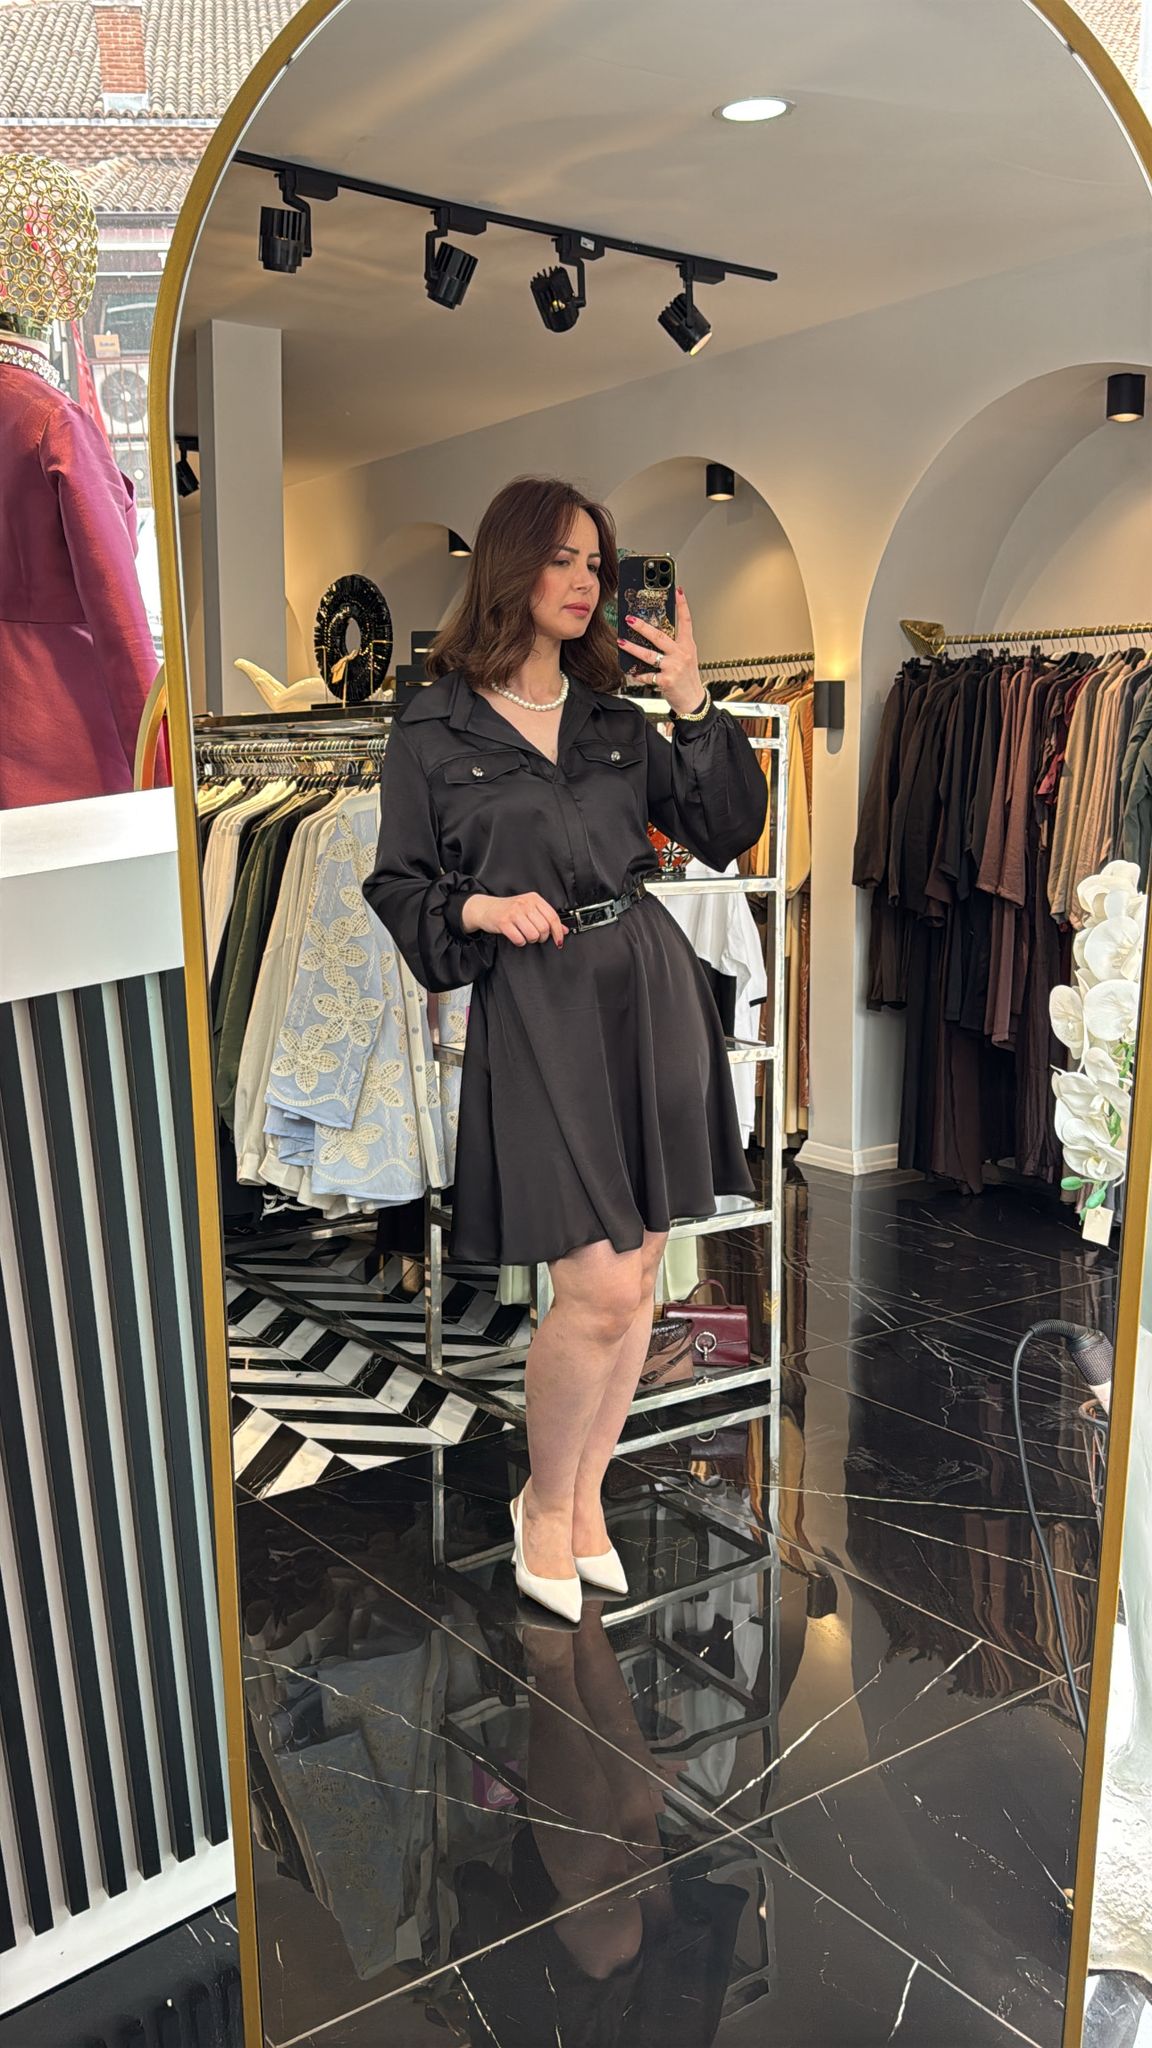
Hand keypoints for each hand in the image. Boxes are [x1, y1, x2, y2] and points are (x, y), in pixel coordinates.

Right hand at [461, 890, 565, 947]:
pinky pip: (519, 939)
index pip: (553, 917)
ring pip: (533, 935)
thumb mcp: (529, 909)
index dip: (558, 932)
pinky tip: (517, 937)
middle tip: (536, 937)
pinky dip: (520, 942)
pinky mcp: (504, 922)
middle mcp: (525, 904)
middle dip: (542, 937)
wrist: (486, 908)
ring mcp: (514, 912)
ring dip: (530, 940)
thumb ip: (547, 918)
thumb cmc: (509, 909)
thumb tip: (564, 930)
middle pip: (544, 928)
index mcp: (534, 899)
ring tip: (525, 935)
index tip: (559, 941)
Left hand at [617, 586, 705, 715]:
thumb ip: (674, 646)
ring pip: (648, 655)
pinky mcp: (665, 680)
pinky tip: (631, 670)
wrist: (692, 701)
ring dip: (632, 648)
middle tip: (630, 619)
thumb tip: (654, 634)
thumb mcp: (686, 657)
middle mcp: (681, 654)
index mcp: (687, 646)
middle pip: (660, 636)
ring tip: (621, 641)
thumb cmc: (687, 678)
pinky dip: (637, 673)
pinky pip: (646, 675)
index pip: (686, 621)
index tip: (677, 591)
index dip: (682, 605)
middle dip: (643, 627)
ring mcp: (673, 667)